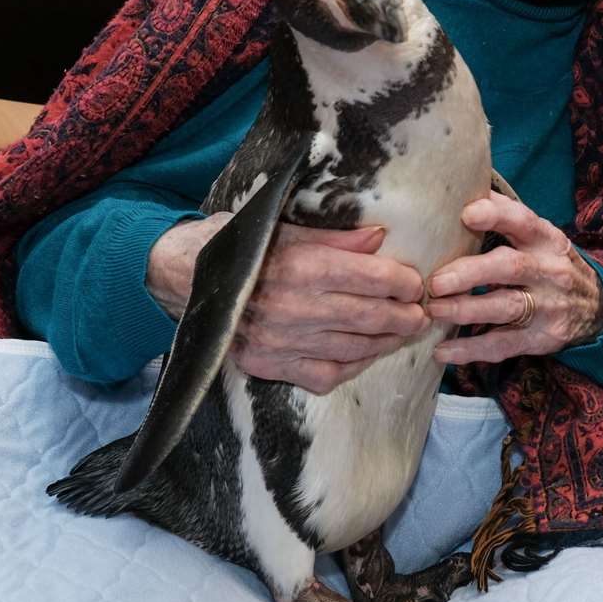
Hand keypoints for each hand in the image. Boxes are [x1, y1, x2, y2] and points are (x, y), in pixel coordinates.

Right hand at [146, 215, 429, 394]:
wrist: (179, 276)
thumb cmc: (236, 244)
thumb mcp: (282, 227)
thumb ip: (334, 238)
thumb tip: (379, 238)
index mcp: (299, 265)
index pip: (368, 276)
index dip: (401, 282)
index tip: (417, 284)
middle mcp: (291, 306)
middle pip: (367, 316)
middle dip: (403, 317)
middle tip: (423, 316)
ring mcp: (279, 340)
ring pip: (351, 347)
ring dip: (385, 343)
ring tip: (404, 334)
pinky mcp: (266, 364)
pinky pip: (323, 374)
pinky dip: (352, 367)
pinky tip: (366, 356)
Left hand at [426, 191, 602, 364]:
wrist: (596, 307)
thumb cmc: (550, 263)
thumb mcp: (539, 236)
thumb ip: (506, 217)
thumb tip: (466, 188)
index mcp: (545, 239)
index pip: (522, 221)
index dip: (496, 215)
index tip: (467, 213)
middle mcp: (549, 270)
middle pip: (510, 267)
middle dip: (470, 273)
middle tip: (436, 281)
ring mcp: (547, 307)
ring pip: (506, 307)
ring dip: (466, 310)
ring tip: (434, 311)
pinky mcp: (541, 338)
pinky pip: (504, 345)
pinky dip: (471, 350)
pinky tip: (443, 351)